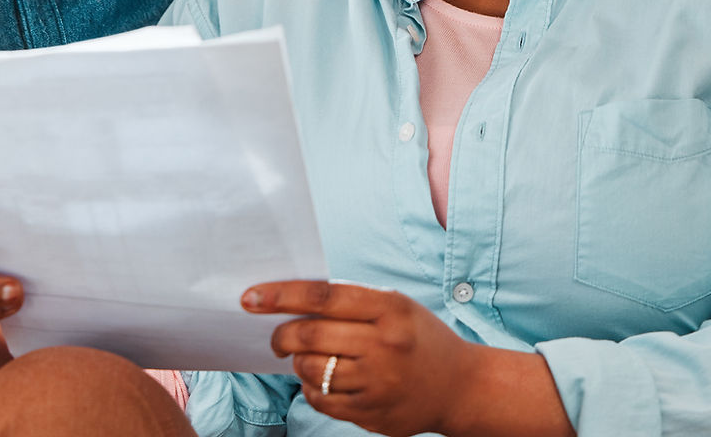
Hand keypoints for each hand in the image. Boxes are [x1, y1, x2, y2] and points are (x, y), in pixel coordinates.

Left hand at [244, 281, 569, 436]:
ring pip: (310, 370)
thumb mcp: (395, 305)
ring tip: (308, 359)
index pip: (322, 298)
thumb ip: (350, 300)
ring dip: (297, 364)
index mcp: (389, 309)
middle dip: (280, 336)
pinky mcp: (372, 413)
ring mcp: (379, 383)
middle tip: (277, 338)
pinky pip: (321, 400)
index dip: (280, 295)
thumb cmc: (419, 337)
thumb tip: (289, 300)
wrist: (461, 387)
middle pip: (309, 336)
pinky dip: (311, 388)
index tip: (250, 297)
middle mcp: (384, 345)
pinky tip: (322, 380)